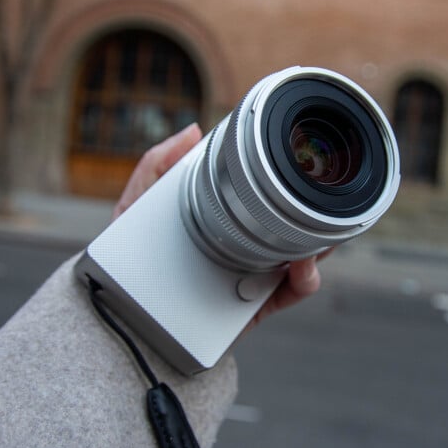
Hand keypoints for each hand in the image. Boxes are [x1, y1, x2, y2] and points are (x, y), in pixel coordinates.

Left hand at [113, 122, 330, 327]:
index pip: (262, 196)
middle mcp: (243, 245)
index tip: (300, 165)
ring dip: (320, 243)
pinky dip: (304, 280)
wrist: (124, 316)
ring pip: (302, 257)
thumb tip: (192, 131)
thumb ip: (156, 165)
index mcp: (222, 218)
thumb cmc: (130, 260)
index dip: (287, 182)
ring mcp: (252, 276)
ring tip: (321, 232)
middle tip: (323, 199)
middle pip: (292, 225)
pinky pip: (289, 294)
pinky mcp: (255, 307)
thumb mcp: (136, 205)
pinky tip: (302, 266)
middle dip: (316, 211)